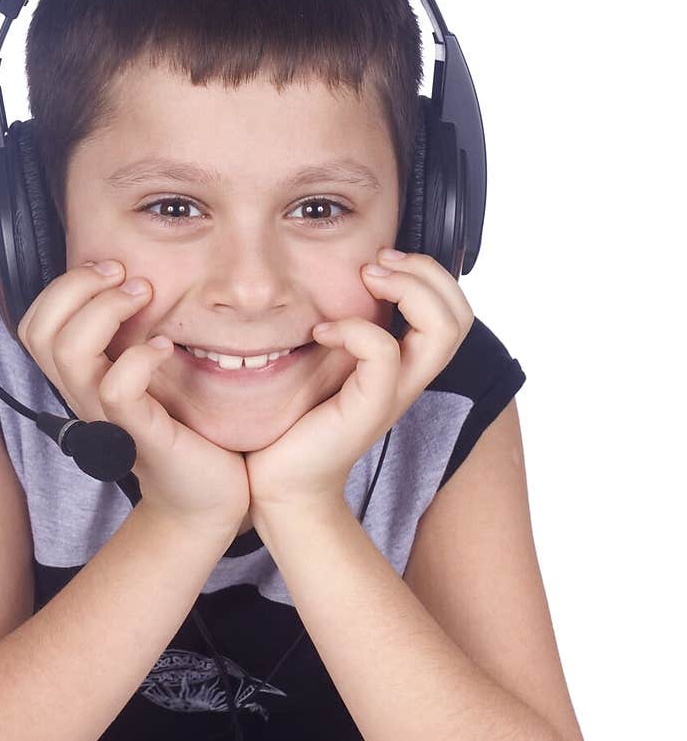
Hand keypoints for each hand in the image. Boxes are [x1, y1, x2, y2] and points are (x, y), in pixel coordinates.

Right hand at [17, 262, 248, 531]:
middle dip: (78, 287)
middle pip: (39, 331)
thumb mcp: (149, 374)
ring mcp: (107, 417)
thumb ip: (132, 339)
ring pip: (69, 353)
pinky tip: (164, 348)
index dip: (62, 287)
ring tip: (145, 298)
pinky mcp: (139, 434)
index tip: (110, 270)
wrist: (205, 496)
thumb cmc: (183, 431)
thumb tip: (136, 280)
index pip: (34, 325)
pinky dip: (139, 357)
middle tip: (127, 277)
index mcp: (80, 380)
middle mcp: (83, 397)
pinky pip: (117, 389)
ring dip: (107, 310)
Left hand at [244, 249, 474, 517]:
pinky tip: (321, 332)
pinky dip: (354, 328)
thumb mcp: (328, 361)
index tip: (381, 260)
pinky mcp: (368, 409)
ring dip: (407, 289)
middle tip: (377, 264)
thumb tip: (336, 278)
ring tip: (366, 281)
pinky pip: (383, 354)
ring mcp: (393, 395)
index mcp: (406, 364)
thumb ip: (345, 326)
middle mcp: (409, 378)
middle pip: (460, 317)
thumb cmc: (298, 419)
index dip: (429, 273)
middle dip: (426, 273)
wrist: (282, 480)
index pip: (454, 310)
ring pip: (442, 331)